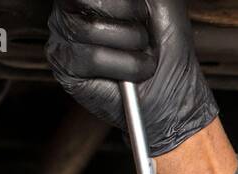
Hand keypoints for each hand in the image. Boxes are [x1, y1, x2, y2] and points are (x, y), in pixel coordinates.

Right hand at [46, 0, 217, 155]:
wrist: (174, 100)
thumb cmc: (167, 56)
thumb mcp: (161, 5)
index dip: (122, 1)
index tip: (140, 11)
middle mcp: (70, 12)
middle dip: (126, 16)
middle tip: (142, 35)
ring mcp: (63, 39)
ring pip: (89, 27)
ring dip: (130, 43)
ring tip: (140, 56)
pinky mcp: (65, 67)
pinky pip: (91, 57)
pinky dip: (124, 67)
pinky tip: (131, 74)